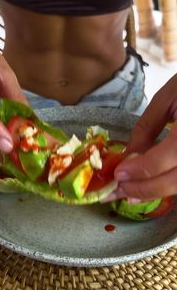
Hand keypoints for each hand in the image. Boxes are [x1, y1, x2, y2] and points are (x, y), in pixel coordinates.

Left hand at [105, 75, 176, 200]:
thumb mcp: (168, 97)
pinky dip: (168, 185)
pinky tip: (151, 184)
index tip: (118, 173)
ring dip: (155, 192)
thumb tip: (127, 158)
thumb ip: (146, 128)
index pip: (167, 157)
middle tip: (118, 190)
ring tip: (130, 191)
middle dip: (143, 189)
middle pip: (175, 180)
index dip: (140, 169)